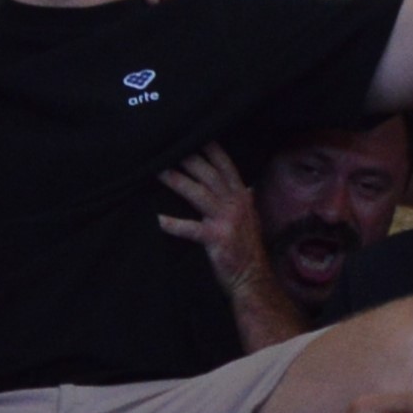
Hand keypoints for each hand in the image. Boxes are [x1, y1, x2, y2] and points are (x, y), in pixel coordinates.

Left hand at [158, 147, 263, 304]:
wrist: (253, 278)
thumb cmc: (248, 249)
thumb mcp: (251, 218)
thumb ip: (245, 200)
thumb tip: (247, 186)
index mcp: (242, 196)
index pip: (226, 166)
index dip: (212, 150)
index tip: (196, 134)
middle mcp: (236, 203)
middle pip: (210, 174)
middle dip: (190, 159)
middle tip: (170, 146)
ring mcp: (227, 220)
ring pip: (199, 194)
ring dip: (178, 182)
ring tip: (160, 172)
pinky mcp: (217, 238)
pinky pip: (191, 229)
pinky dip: (174, 224)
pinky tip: (159, 220)